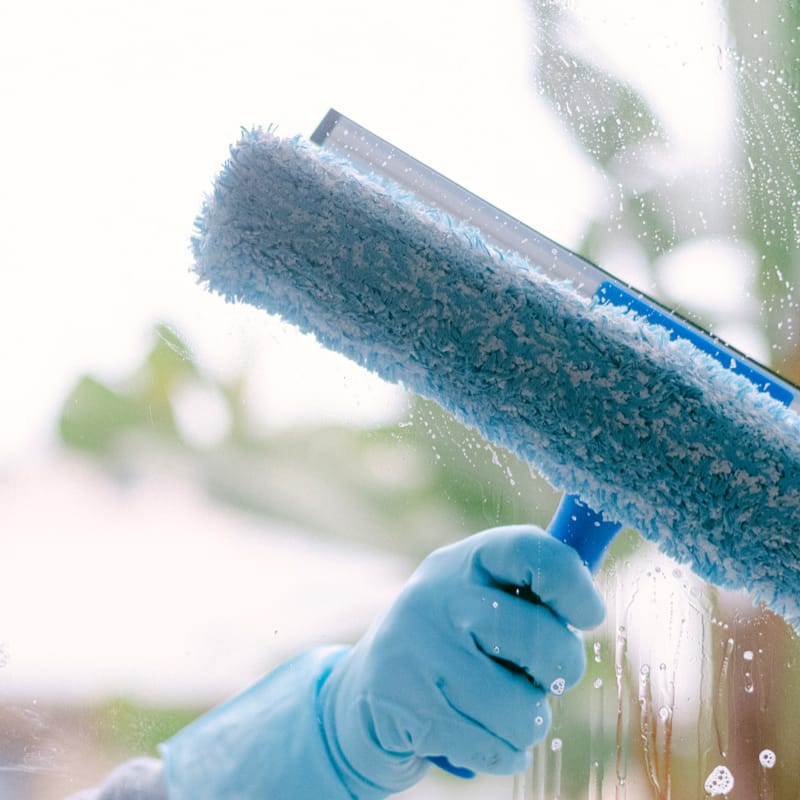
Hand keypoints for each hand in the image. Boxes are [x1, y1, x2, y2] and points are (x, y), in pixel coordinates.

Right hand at [319, 525, 604, 794]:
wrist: (364, 698)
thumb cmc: (450, 646)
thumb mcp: (480, 602)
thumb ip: (533, 590)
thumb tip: (597, 578)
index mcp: (463, 562)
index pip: (532, 551)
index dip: (574, 584)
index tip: (586, 615)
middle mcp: (436, 597)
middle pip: (543, 642)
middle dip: (559, 673)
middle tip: (535, 675)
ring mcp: (417, 651)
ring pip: (524, 710)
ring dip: (526, 723)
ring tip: (497, 709)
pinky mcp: (407, 708)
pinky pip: (497, 750)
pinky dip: (502, 754)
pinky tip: (475, 735)